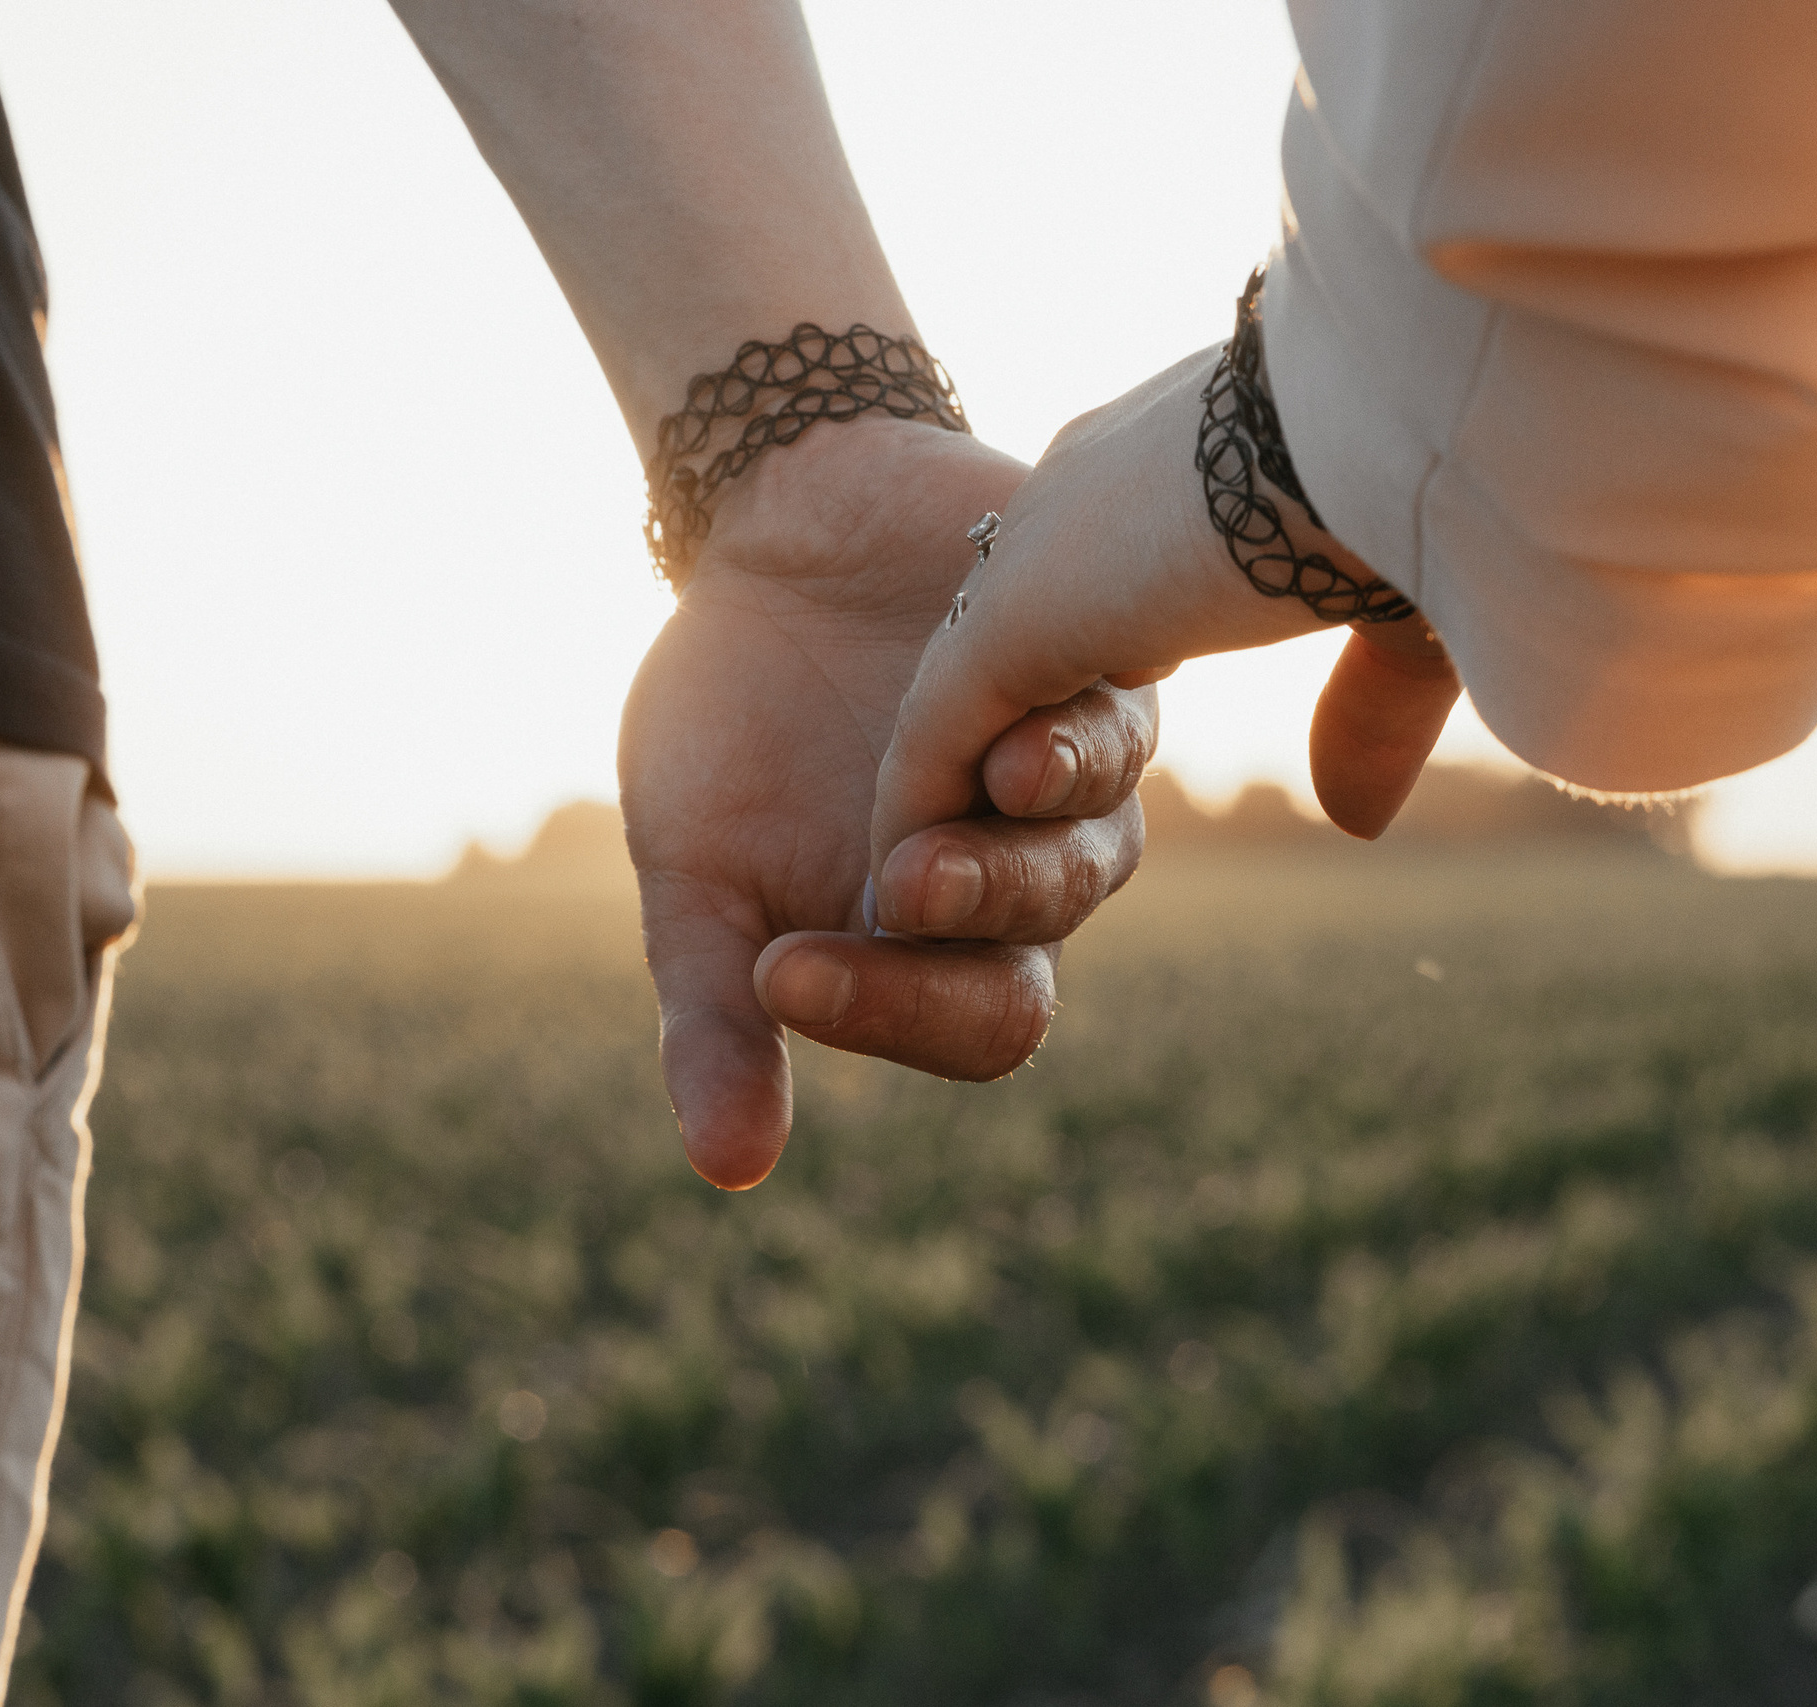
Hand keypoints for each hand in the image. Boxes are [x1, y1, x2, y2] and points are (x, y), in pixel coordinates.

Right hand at [620, 417, 1156, 1190]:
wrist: (766, 537)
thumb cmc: (732, 723)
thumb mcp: (697, 876)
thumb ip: (719, 1016)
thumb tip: (729, 1170)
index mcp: (942, 943)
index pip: (980, 1024)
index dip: (895, 1018)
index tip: (782, 976)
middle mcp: (1028, 865)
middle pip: (1048, 929)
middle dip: (979, 912)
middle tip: (901, 884)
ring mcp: (1071, 760)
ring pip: (1101, 826)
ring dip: (1044, 820)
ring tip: (990, 782)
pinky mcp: (1096, 649)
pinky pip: (1119, 703)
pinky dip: (1072, 714)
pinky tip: (1016, 708)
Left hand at [868, 348, 1464, 898]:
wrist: (1378, 415)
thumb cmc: (1430, 492)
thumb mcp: (1412, 611)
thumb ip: (1372, 708)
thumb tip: (1351, 819)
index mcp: (1189, 473)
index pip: (1111, 577)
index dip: (1093, 668)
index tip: (1080, 753)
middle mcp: (1092, 501)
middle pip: (1018, 640)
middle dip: (997, 742)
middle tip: (970, 838)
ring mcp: (1044, 555)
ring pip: (967, 700)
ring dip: (948, 797)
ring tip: (917, 893)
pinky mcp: (1014, 614)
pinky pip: (938, 731)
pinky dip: (921, 806)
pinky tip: (893, 885)